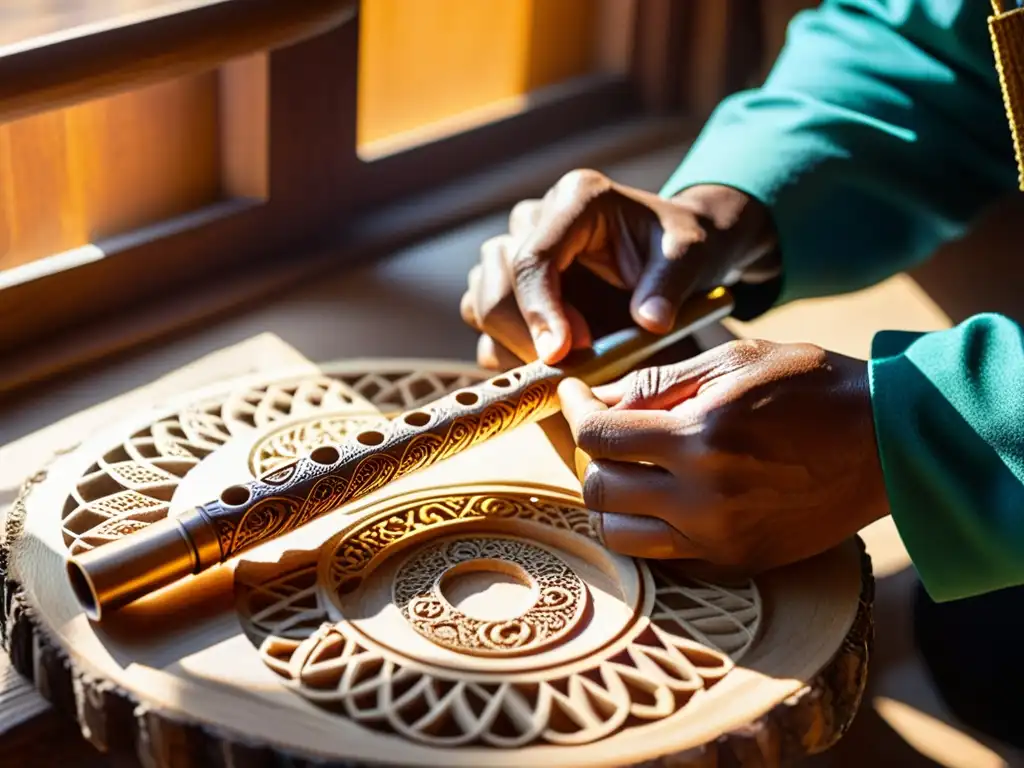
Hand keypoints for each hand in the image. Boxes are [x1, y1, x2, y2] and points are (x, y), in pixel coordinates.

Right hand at [460, 170, 776, 369]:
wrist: (674, 255)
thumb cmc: (680, 249)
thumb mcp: (690, 258)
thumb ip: (669, 286)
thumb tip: (649, 320)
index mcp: (576, 199)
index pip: (533, 256)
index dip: (539, 310)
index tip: (559, 353)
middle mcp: (536, 220)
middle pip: (496, 279)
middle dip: (524, 331)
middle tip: (571, 365)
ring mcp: (517, 251)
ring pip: (480, 299)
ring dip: (512, 341)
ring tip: (563, 364)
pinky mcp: (512, 285)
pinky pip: (487, 322)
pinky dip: (509, 349)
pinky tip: (551, 363)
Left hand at [557, 339, 889, 571]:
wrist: (887, 445)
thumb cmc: (813, 388)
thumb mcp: (733, 363)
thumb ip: (658, 383)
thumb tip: (597, 398)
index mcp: (701, 436)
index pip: (598, 435)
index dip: (574, 410)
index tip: (575, 396)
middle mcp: (704, 496)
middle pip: (598, 488)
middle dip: (589, 455)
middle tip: (605, 431)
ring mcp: (719, 537)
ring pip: (619, 534)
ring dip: (611, 499)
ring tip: (631, 469)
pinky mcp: (736, 561)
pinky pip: (662, 554)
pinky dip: (647, 526)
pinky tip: (664, 495)